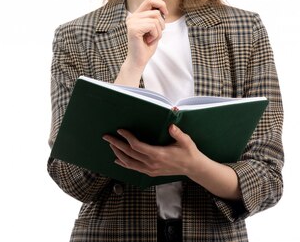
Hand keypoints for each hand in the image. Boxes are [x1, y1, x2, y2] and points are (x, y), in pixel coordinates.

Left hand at [103, 125, 241, 199]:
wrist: (193, 168)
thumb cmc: (188, 152)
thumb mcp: (185, 141)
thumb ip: (177, 133)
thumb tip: (171, 125)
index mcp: (158, 154)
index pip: (137, 146)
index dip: (127, 138)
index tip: (120, 130)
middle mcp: (151, 163)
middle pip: (129, 154)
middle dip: (116, 144)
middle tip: (106, 136)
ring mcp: (150, 170)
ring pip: (129, 163)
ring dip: (118, 153)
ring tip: (111, 145)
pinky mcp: (150, 173)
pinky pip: (134, 169)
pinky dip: (124, 164)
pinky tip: (117, 159)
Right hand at [124, 0, 167, 70]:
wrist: (138, 60)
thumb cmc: (146, 46)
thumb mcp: (153, 29)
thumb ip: (155, 18)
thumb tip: (163, 10)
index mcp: (136, 15)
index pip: (149, 0)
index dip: (160, 4)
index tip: (165, 13)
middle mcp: (132, 17)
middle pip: (155, 12)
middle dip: (161, 25)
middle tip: (155, 35)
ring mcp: (132, 22)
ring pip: (155, 19)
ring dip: (158, 32)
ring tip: (151, 39)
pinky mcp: (134, 29)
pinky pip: (153, 26)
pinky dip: (155, 35)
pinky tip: (148, 41)